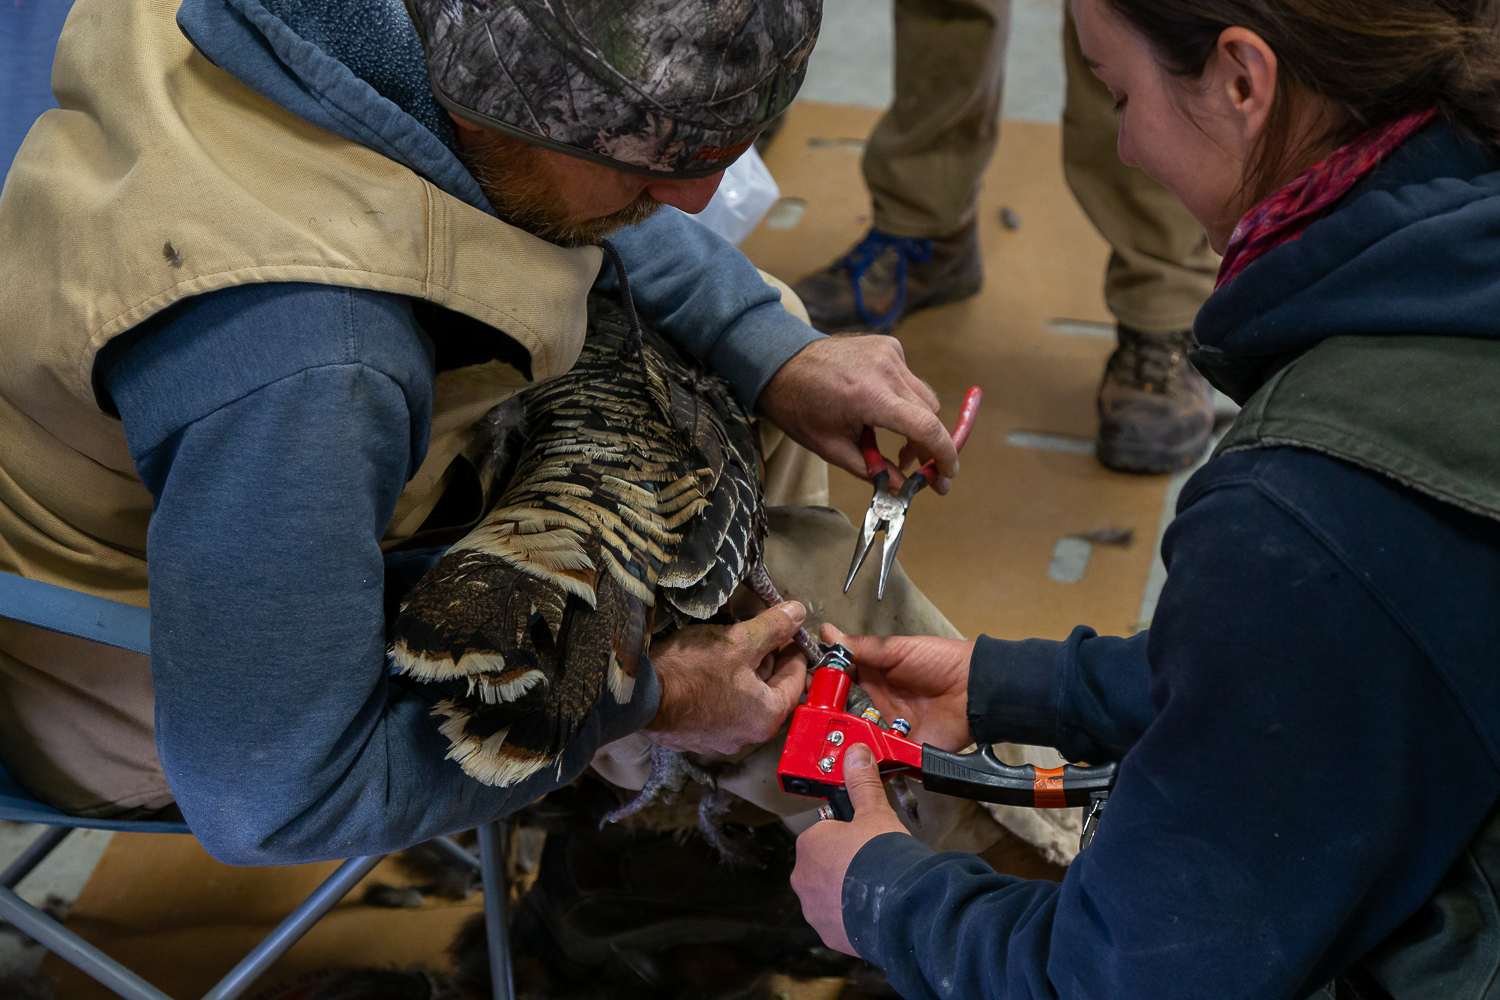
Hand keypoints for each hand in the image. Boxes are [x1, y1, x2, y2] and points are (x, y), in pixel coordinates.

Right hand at [644, 602, 807, 753]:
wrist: (639, 696)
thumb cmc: (691, 672)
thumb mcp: (739, 641)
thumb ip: (773, 627)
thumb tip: (797, 613)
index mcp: (766, 716)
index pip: (795, 680)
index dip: (794, 650)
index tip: (790, 632)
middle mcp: (747, 735)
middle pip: (769, 691)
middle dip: (768, 659)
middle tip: (762, 633)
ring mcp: (719, 738)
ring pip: (744, 698)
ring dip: (744, 671)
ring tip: (733, 643)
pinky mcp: (695, 734)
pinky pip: (719, 706)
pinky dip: (721, 685)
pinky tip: (709, 665)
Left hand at [758, 335, 959, 493]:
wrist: (780, 363)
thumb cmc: (800, 407)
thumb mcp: (832, 448)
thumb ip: (872, 470)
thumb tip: (902, 490)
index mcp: (868, 396)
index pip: (925, 427)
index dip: (944, 455)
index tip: (948, 475)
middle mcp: (884, 369)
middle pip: (930, 414)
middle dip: (929, 446)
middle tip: (918, 469)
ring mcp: (889, 353)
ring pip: (924, 396)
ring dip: (918, 423)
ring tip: (896, 443)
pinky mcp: (889, 345)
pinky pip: (910, 379)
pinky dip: (905, 399)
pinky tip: (881, 408)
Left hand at [791, 743, 910, 954]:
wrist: (899, 907)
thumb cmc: (882, 856)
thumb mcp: (874, 812)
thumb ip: (862, 783)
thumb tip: (855, 752)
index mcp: (809, 844)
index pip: (823, 833)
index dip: (848, 834)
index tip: (866, 839)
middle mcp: (803, 878)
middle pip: (823, 864)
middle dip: (844, 864)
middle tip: (872, 863)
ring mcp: (813, 908)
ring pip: (828, 893)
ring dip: (846, 891)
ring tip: (876, 888)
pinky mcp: (828, 933)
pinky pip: (837, 920)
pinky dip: (851, 916)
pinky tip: (873, 910)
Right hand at [822, 623, 974, 750]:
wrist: (976, 691)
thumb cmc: (940, 662)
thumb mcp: (897, 650)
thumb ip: (861, 647)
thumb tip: (826, 631)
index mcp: (875, 677)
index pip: (840, 681)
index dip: (821, 685)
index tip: (801, 687)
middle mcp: (878, 704)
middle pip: (843, 714)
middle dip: (826, 718)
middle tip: (809, 718)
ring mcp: (889, 729)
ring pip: (857, 738)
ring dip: (844, 739)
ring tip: (826, 738)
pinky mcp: (903, 750)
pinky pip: (880, 758)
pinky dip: (867, 759)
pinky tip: (852, 756)